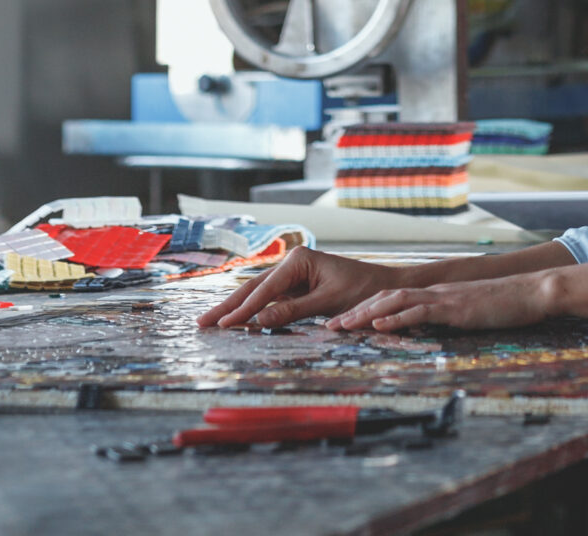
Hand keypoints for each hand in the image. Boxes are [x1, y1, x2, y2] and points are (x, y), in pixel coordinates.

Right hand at [198, 248, 405, 331]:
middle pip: (254, 288)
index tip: (223, 326)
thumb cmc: (362, 291)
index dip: (243, 310)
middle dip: (228, 307)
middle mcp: (292, 264)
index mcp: (299, 260)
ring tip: (211, 323)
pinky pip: (270, 303)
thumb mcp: (328, 302)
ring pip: (258, 295)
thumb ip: (292, 312)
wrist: (385, 287)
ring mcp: (293, 277)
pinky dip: (253, 313)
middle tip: (202, 324)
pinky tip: (237, 323)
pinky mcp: (296, 289)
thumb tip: (258, 322)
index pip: (265, 289)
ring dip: (236, 310)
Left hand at [326, 269, 562, 334]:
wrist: (531, 292)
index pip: (392, 300)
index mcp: (435, 295)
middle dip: (355, 312)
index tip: (342, 323)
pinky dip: (397, 318)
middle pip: (385, 298)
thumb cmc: (504, 307)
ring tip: (343, 326)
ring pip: (395, 302)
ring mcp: (443, 298)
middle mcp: (434, 292)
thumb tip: (429, 330)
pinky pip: (421, 311)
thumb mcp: (469, 314)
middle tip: (329, 326)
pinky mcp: (455, 308)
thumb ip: (448, 318)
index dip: (365, 310)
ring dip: (366, 314)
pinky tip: (380, 325)